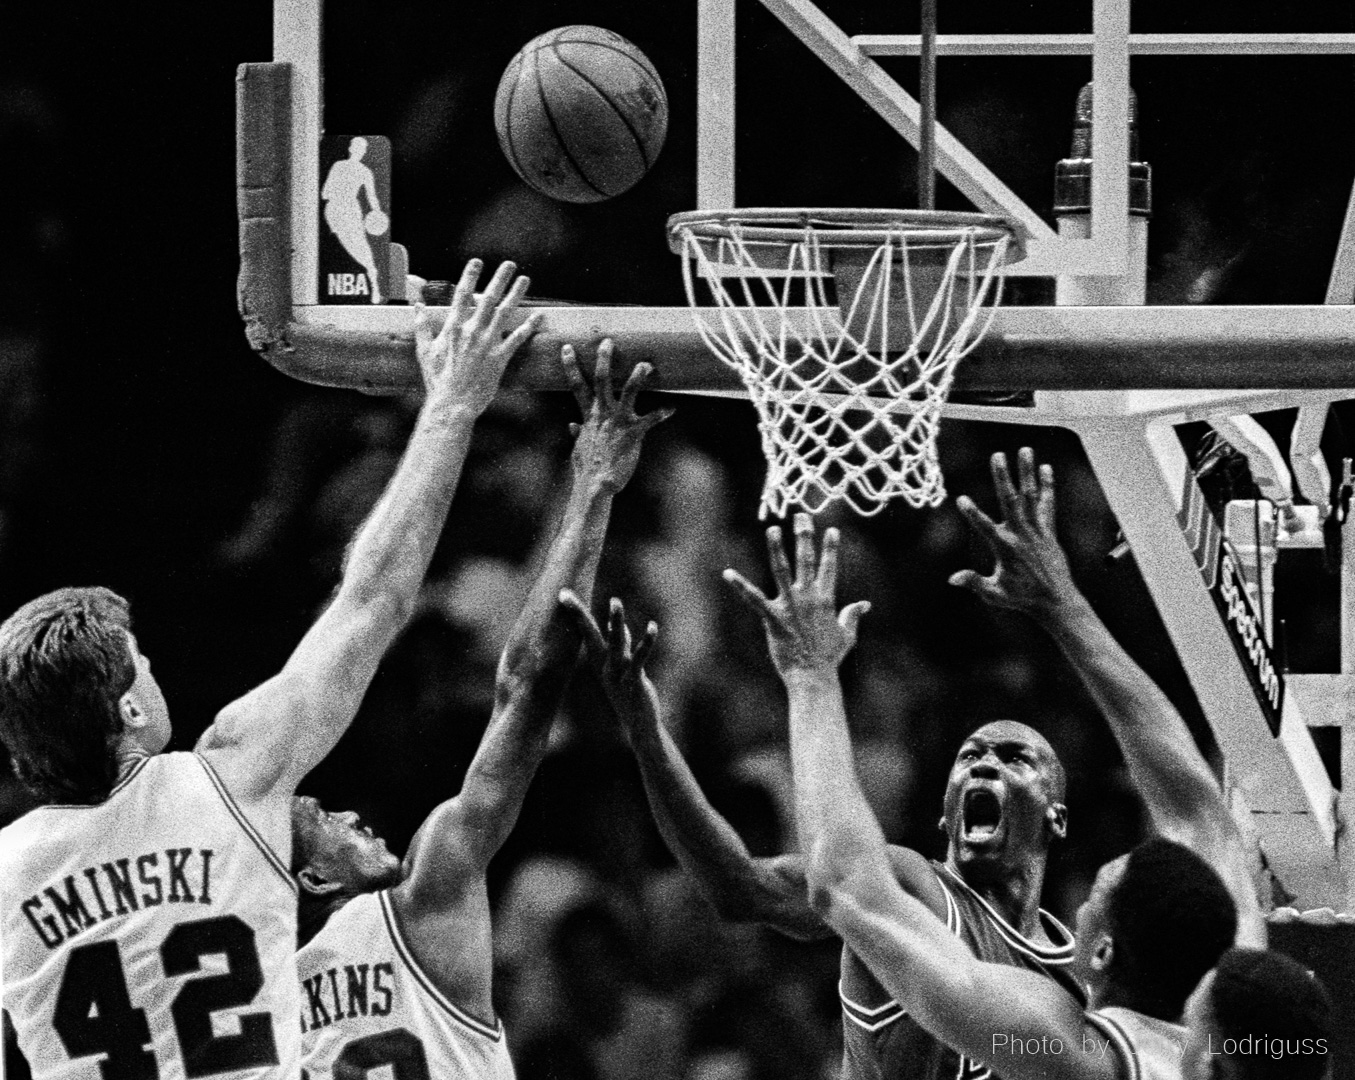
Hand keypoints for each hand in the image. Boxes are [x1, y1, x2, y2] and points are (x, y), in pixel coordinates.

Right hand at [413, 259, 539, 412]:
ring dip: (516, 294)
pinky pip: (517, 339)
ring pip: (505, 313)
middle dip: (500, 278)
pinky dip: (528, 326)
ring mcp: (486, 344)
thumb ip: (422, 326)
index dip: (470, 275)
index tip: (477, 261)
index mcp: (452, 327)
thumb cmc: (437, 380)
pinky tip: (539, 316)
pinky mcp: (499, 359)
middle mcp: (471, 332)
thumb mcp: (423, 350)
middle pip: (488, 298)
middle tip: (510, 264)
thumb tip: (417, 306)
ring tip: (525, 280)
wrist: (451, 404)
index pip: (462, 294)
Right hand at [558, 591, 660, 734]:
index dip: (576, 613)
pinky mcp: (634, 682)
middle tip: (567, 594)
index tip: (563, 593)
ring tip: (615, 601)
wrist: (639, 724)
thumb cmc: (629, 693)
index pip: (585, 632)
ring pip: (615, 643)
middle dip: (580, 614)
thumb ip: (622, 646)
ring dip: (615, 622)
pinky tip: (652, 627)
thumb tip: (621, 626)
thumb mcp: (622, 667)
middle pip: (590, 635)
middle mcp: (604, 666)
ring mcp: (617, 675)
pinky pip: (639, 659)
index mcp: (599, 661)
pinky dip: (646, 643)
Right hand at [561, 340, 673, 492]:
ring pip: (627, 392)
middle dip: (604, 360)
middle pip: (601, 380)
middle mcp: (603, 414)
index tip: (568, 348)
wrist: (596, 484)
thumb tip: (573, 425)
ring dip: (637, 376)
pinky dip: (662, 413)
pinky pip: (650, 420)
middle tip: (608, 342)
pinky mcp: (633, 433)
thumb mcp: (579, 448)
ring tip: (645, 364)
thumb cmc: (588, 468)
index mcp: (589, 415)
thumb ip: (577, 434)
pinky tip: (672, 408)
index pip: (577, 386)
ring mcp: (618, 422)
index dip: (571, 366)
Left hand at [723, 514, 869, 679]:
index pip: (829, 567)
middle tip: (801, 516)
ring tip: (772, 529)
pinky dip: (740, 586)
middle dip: (804, 536)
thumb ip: (853, 616)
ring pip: (782, 570)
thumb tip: (864, 604)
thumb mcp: (847, 635)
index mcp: (826, 600)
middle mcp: (809, 598)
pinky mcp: (773, 618)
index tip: (830, 530)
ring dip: (776, 549)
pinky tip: (728, 573)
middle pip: (806, 560)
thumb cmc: (830, 658)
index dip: (830, 548)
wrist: (814, 677)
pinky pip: (754, 599)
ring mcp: (790, 606)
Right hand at [948, 448, 1080, 619]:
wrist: (1056, 601)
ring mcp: (1037, 530)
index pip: (985, 527)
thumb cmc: (1022, 598)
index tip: (961, 498)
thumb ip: (974, 583)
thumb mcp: (994, 594)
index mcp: (1005, 548)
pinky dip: (1047, 486)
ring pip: (1030, 496)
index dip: (972, 513)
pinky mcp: (1049, 530)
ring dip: (1027, 472)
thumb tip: (952, 579)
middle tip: (998, 455)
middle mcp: (1022, 534)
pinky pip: (1048, 504)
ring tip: (1025, 450)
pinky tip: (1046, 469)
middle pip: (1010, 500)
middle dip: (1003, 477)